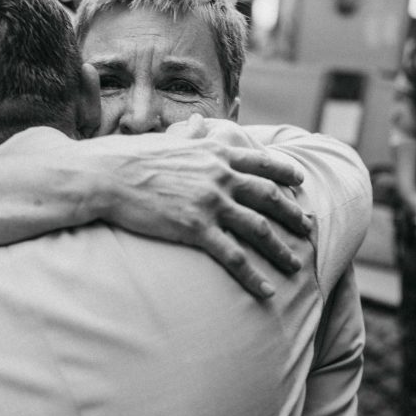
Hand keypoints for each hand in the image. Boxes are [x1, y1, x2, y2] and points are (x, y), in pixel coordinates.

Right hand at [92, 123, 311, 299]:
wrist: (106, 175)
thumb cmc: (129, 157)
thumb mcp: (167, 141)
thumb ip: (190, 137)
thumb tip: (198, 124)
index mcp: (215, 152)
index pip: (261, 161)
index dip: (285, 172)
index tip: (300, 181)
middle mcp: (220, 175)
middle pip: (269, 197)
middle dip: (293, 215)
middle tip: (309, 228)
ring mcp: (210, 202)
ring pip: (259, 229)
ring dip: (281, 249)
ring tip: (295, 264)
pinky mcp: (196, 228)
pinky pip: (234, 257)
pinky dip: (254, 276)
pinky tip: (268, 291)